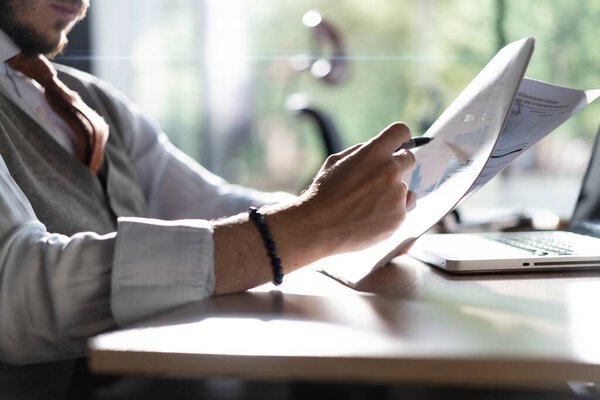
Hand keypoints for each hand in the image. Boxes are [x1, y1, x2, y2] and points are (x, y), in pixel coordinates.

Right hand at [298, 122, 415, 254]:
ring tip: (365, 205)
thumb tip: (380, 149)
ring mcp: (397, 194)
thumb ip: (362, 152)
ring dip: (390, 193)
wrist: (318, 227)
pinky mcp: (399, 216)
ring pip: (402, 188)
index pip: (401, 131)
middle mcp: (390, 170)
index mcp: (374, 152)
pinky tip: (368, 217)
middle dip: (397, 165)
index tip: (397, 145)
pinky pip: (400, 209)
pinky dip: (388, 213)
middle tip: (378, 178)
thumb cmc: (323, 194)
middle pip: (409, 159)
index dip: (399, 138)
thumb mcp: (336, 162)